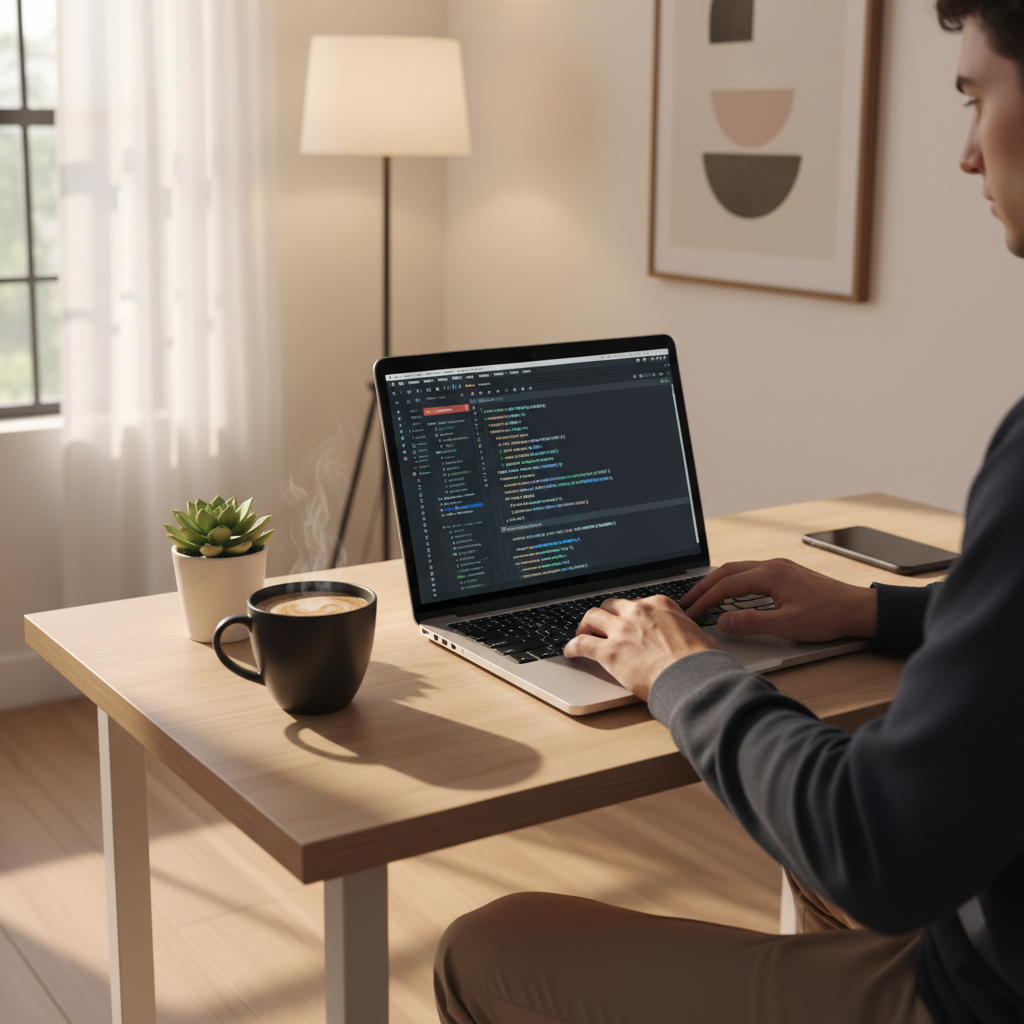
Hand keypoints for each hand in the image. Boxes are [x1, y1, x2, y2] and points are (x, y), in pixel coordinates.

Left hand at [563, 596, 718, 700]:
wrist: (694, 678)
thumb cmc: (701, 662)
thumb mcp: (699, 635)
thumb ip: (686, 631)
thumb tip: (692, 639)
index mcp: (659, 605)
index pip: (635, 602)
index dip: (627, 614)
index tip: (625, 621)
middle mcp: (638, 612)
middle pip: (610, 605)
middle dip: (604, 616)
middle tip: (600, 626)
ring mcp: (622, 630)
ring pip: (591, 617)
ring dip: (585, 626)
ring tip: (582, 635)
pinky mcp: (609, 651)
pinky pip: (582, 643)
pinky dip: (572, 646)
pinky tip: (570, 652)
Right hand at [680, 558, 876, 641]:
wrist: (858, 609)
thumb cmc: (829, 616)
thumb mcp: (787, 624)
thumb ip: (751, 623)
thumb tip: (723, 622)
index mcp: (770, 574)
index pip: (726, 585)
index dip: (705, 599)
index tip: (691, 611)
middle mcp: (772, 565)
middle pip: (727, 571)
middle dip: (704, 586)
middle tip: (687, 601)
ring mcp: (779, 567)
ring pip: (738, 569)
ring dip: (717, 582)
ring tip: (702, 596)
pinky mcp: (786, 573)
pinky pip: (750, 572)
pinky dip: (733, 581)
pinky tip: (730, 591)